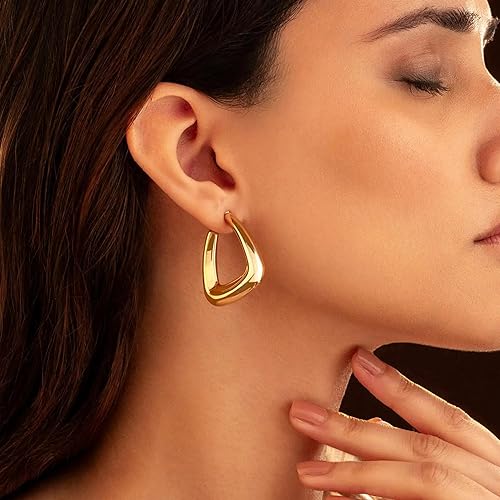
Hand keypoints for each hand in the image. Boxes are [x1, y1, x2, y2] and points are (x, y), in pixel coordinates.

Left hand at [288, 347, 499, 498]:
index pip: (447, 419)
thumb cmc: (461, 498)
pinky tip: (337, 498)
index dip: (402, 387)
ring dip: (358, 471)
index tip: (359, 358)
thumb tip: (369, 428)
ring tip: (305, 471)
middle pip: (422, 446)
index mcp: (493, 469)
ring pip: (422, 476)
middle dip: (356, 428)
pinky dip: (374, 499)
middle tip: (302, 412)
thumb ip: (418, 464)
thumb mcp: (455, 485)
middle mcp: (496, 485)